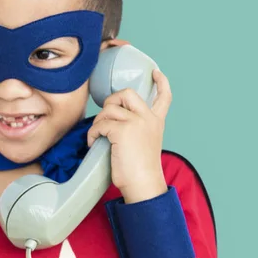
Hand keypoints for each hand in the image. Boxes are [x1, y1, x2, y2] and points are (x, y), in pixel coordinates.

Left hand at [87, 68, 171, 202]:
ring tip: (97, 137)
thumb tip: (112, 124)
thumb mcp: (145, 144)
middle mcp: (148, 118)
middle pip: (127, 93)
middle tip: (105, 117)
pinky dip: (93, 134)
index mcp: (156, 122)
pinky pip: (100, 124)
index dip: (161, 82)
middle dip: (111, 101)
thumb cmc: (140, 171)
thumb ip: (137, 130)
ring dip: (98, 122)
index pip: (164, 96)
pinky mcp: (122, 131)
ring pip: (109, 109)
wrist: (143, 184)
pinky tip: (94, 143)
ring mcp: (136, 123)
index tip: (155, 73)